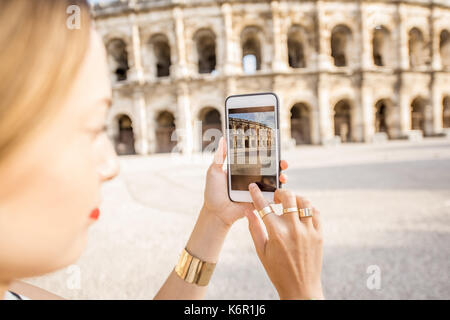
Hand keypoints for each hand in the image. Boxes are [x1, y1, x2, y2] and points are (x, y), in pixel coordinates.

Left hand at [202, 137, 287, 227]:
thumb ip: (220, 156)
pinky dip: (279, 194)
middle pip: (269, 169)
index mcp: (242, 170)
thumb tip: (223, 139)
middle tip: (282, 162)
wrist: (216, 212)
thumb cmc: (213, 192)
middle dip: (279, 164)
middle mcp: (252, 179)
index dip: (267, 154)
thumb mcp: (214, 171)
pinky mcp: (259, 201)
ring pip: (273, 182)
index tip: (273, 149)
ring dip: (281, 177)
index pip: (257, 159)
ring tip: (282, 176)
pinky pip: (272, 197)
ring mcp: (257, 190)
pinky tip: (281, 190)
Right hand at [245, 185, 323, 299]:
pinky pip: (316, 213)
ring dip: (295, 198)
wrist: (301, 288)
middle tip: (276, 197)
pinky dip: (308, 208)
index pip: (264, 206)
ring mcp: (309, 231)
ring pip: (304, 202)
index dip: (257, 194)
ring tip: (289, 204)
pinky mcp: (319, 235)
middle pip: (288, 197)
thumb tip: (248, 211)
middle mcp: (294, 229)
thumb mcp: (262, 251)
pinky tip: (301, 212)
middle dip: (280, 192)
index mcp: (277, 233)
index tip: (254, 187)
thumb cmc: (278, 271)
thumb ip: (254, 229)